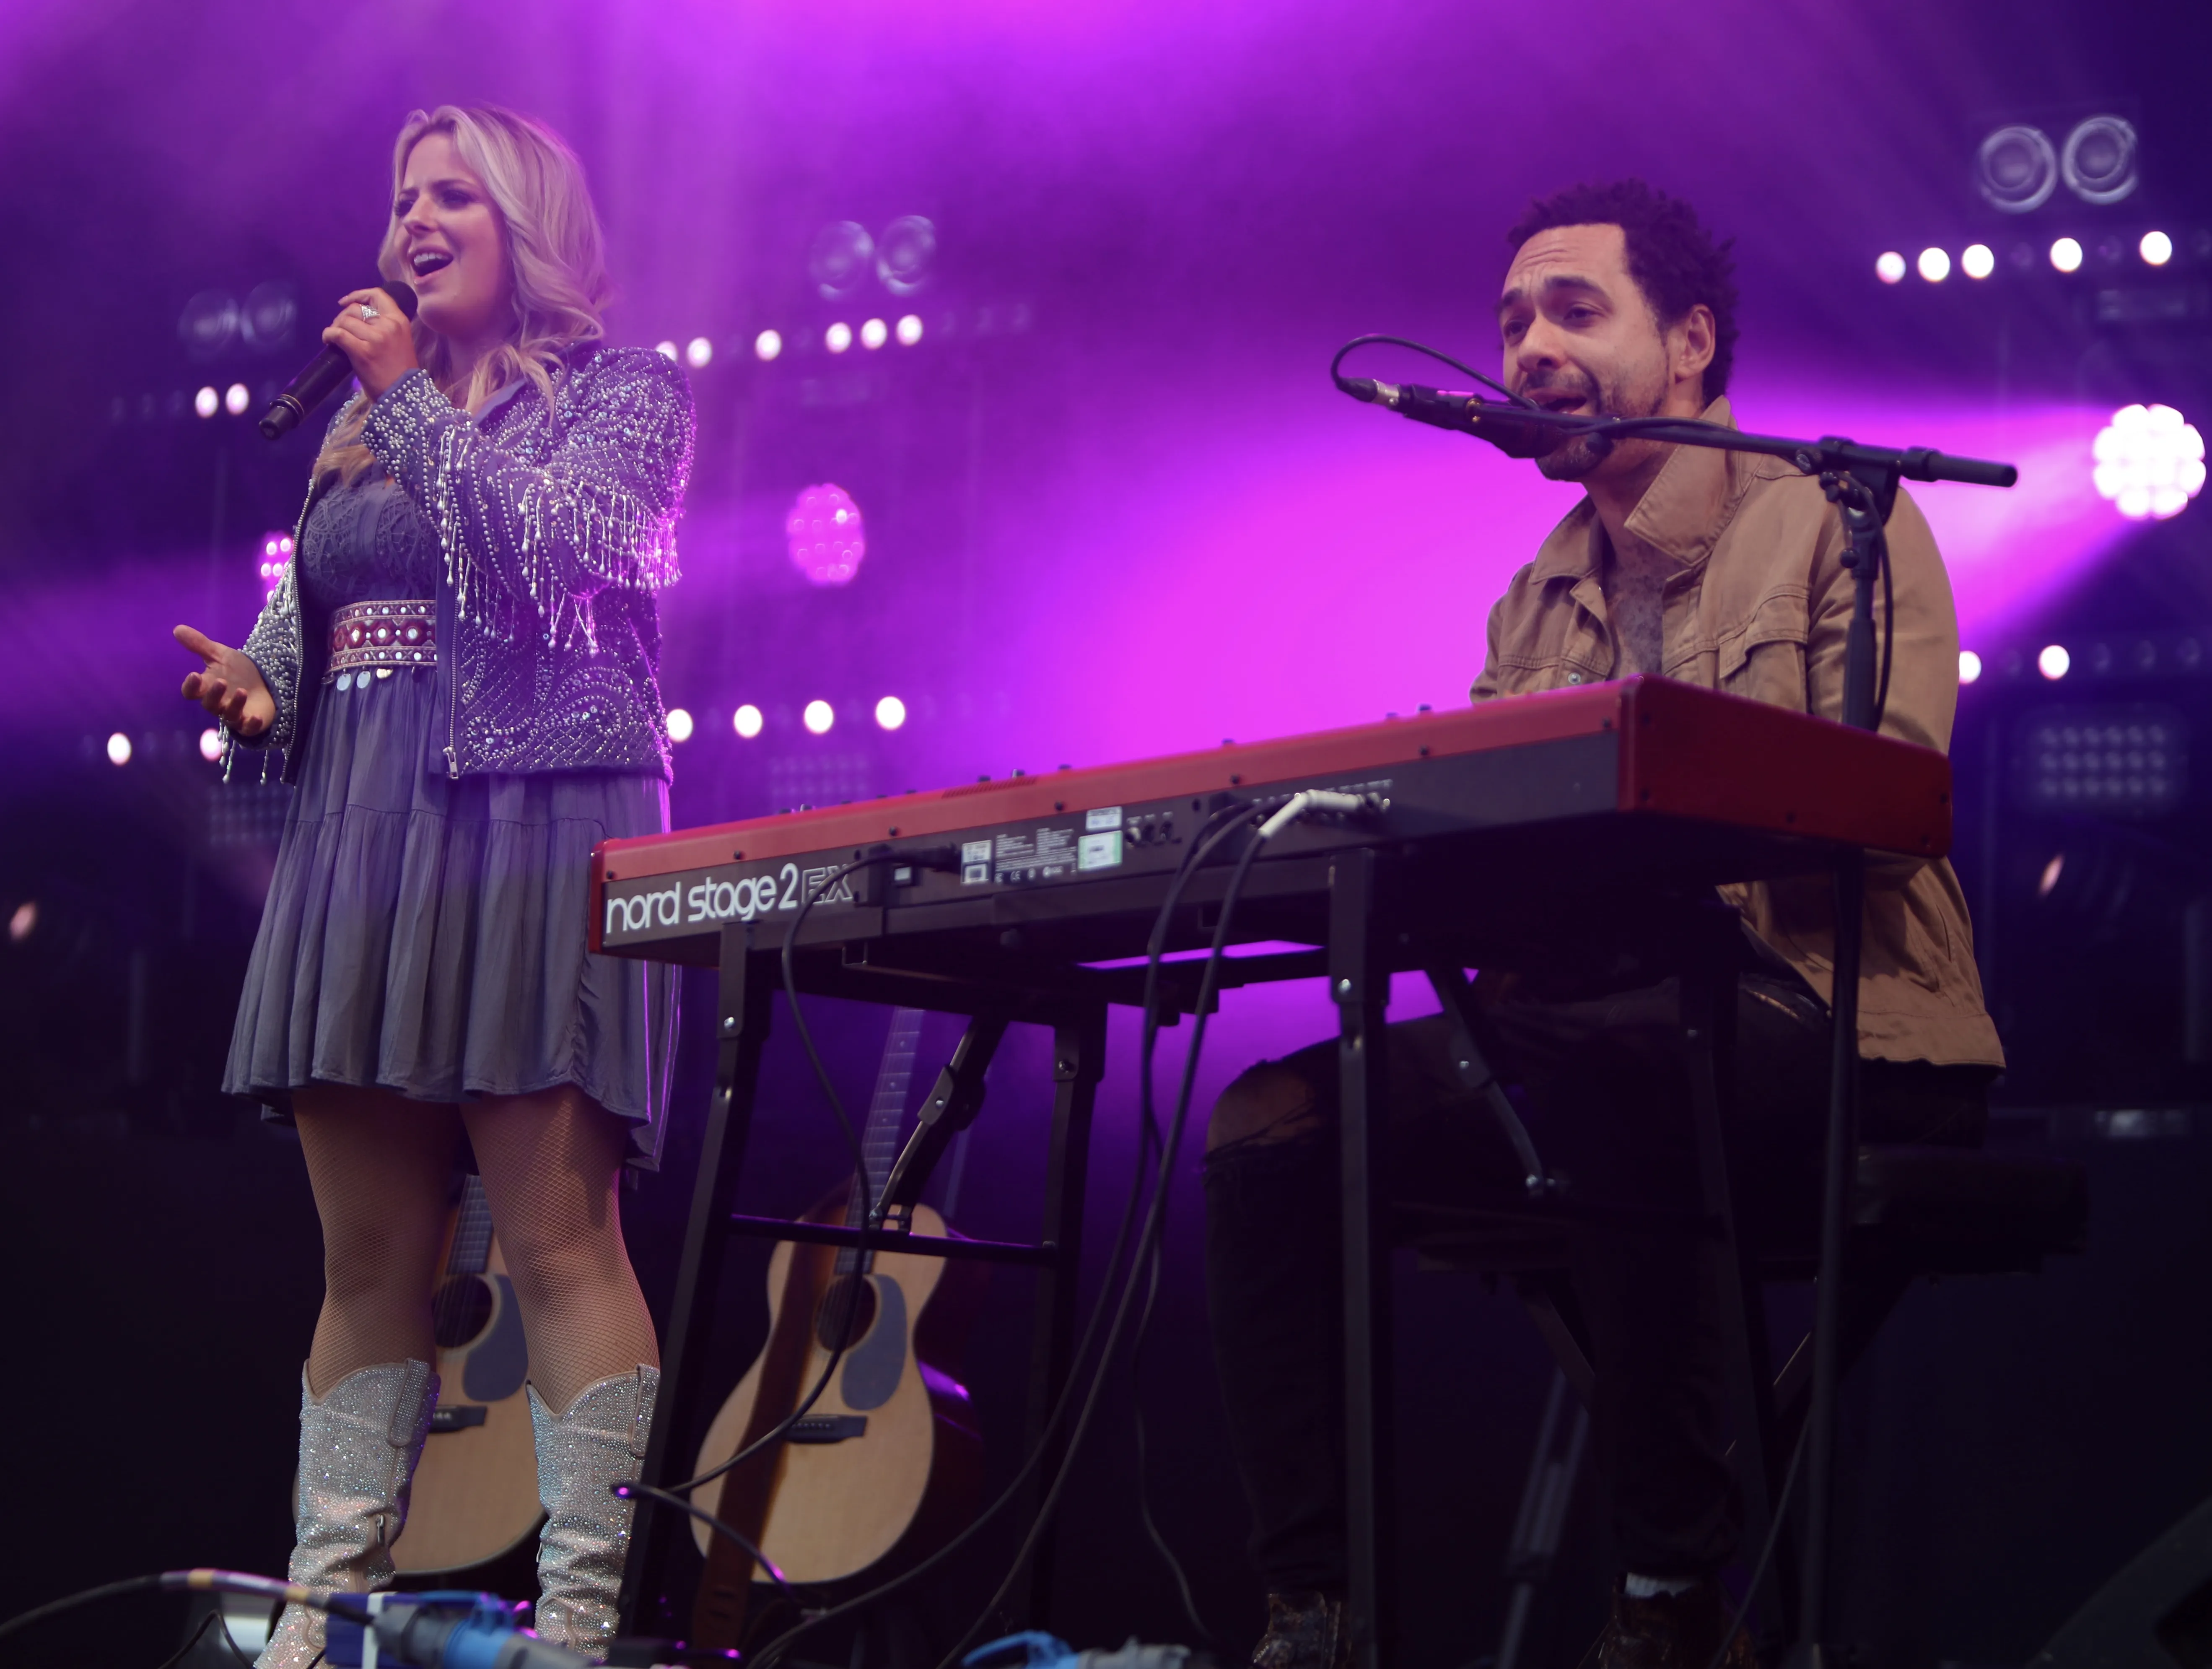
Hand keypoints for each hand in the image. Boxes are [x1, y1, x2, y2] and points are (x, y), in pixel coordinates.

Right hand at [175, 624, 275, 737]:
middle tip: (220, 681)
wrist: (264, 681)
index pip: (192, 691)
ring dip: (234, 705)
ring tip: (242, 691)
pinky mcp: (250, 723)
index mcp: (207, 687)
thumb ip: (200, 644)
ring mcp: (234, 714)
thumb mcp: (221, 655)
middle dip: (213, 694)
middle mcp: (218, 703)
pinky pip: (248, 728)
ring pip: (229, 715)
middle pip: (209, 704)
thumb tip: (177, 629)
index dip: (191, 686)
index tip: (194, 675)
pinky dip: (250, 724)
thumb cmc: (238, 670)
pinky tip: (255, 717)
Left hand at [324, 287, 420, 401]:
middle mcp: (388, 325)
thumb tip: (359, 317)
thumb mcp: (399, 341)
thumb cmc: (400, 371)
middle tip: (340, 328)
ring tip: (335, 338)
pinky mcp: (362, 351)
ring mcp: (375, 338)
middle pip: (356, 309)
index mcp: (399, 321)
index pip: (377, 295)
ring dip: (335, 327)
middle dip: (343, 316)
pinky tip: (328, 341)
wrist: (403, 395)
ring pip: (345, 320)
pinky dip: (328, 335)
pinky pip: (338, 334)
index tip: (346, 302)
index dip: (358, 295)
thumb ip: (385, 326)